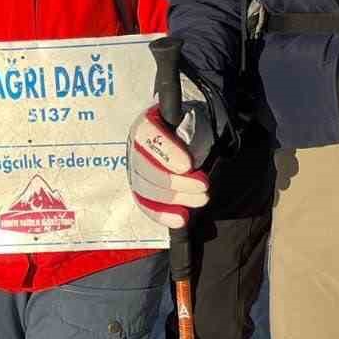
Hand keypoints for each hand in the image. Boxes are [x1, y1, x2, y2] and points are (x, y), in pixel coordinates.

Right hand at [127, 77, 213, 229]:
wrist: (184, 134)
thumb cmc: (188, 126)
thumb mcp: (190, 119)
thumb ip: (188, 129)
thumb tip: (187, 149)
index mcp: (145, 124)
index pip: (147, 137)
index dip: (166, 153)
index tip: (188, 165)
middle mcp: (134, 148)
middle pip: (146, 170)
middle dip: (176, 182)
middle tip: (204, 185)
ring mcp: (135, 171)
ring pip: (146, 191)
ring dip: (175, 199)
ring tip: (201, 199)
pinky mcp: (140, 191)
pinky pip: (146, 206)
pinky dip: (163, 215)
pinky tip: (181, 219)